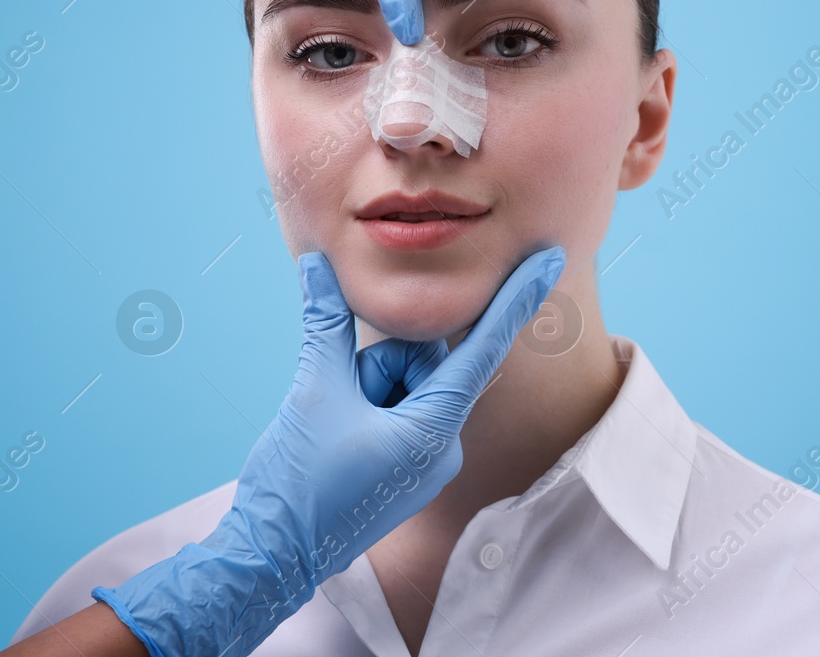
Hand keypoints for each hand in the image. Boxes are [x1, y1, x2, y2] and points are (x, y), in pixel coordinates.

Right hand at [90, 245, 565, 656]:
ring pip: (406, 387)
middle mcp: (444, 446)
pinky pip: (399, 413)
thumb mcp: (315, 391)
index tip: (551, 260)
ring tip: (334, 429)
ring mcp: (428, 462)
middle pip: (424, 365)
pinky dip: (368, 409)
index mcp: (436, 429)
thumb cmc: (297, 483)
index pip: (485, 348)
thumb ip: (326, 323)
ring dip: (366, 389)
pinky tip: (338, 440)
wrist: (269, 560)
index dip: (517, 298)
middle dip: (377, 367)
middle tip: (340, 404)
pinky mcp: (410, 470)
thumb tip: (319, 266)